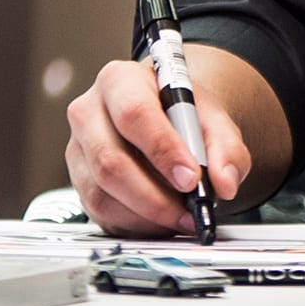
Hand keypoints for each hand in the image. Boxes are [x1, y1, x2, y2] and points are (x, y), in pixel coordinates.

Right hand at [62, 55, 253, 238]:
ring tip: (181, 218)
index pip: (134, 114)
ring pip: (102, 193)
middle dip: (154, 196)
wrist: (168, 119)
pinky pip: (99, 212)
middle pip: (110, 160)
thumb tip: (224, 182)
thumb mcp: (214, 120)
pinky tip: (160, 221)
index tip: (191, 179)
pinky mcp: (78, 180)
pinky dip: (134, 224)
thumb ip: (226, 148)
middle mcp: (89, 112)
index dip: (163, 151)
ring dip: (146, 215)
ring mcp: (78, 149)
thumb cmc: (183, 114)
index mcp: (120, 81)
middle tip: (189, 211)